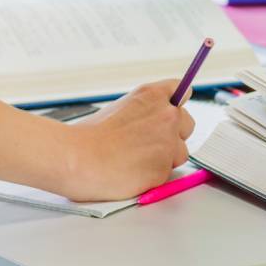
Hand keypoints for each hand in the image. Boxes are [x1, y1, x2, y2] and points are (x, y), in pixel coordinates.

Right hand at [57, 80, 194, 201]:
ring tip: (136, 160)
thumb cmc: (89, 137)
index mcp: (152, 95)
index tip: (171, 110)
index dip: (175, 104)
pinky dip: (154, 175)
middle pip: (187, 123)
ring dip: (166, 157)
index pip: (182, 90)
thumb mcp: (119, 107)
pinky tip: (133, 172)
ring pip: (181, 151)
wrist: (78, 159)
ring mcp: (169, 143)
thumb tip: (156, 120)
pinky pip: (168, 173)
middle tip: (148, 143)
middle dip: (174, 133)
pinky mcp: (165, 168)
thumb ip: (145, 110)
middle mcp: (167, 116)